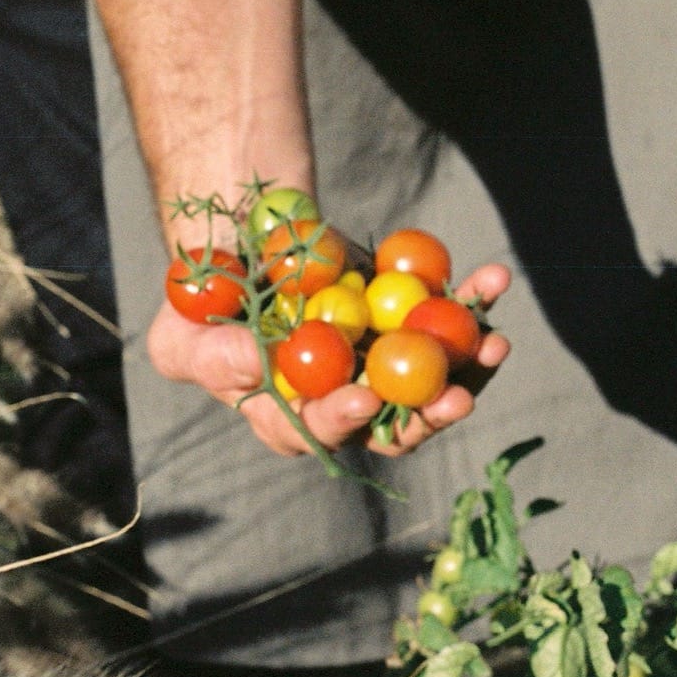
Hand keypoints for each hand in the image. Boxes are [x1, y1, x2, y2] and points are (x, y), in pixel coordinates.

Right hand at [147, 264, 511, 459]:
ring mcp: (386, 361)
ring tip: (494, 342)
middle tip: (456, 397)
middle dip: (431, 414)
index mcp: (294, 418)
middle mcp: (348, 400)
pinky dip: (473, 300)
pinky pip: (450, 316)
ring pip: (438, 376)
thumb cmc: (201, 307)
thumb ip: (212, 359)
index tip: (363, 398)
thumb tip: (256, 362)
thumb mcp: (181, 338)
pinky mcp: (410, 319)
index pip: (322, 431)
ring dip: (471, 365)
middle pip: (398, 423)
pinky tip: (491, 280)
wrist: (242, 245)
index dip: (344, 421)